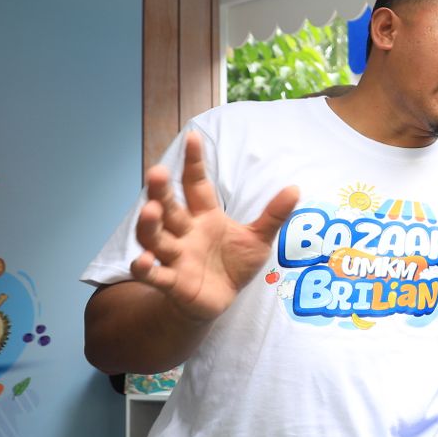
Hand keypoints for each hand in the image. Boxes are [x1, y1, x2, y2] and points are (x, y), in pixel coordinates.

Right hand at [130, 132, 298, 322]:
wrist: (220, 300)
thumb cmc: (234, 264)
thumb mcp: (258, 239)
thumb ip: (273, 215)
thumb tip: (296, 188)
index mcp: (204, 215)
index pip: (196, 184)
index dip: (194, 162)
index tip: (192, 137)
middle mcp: (185, 232)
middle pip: (169, 208)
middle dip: (160, 191)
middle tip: (157, 172)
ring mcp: (175, 256)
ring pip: (155, 237)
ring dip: (149, 225)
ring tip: (150, 210)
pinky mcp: (172, 282)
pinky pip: (155, 275)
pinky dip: (146, 268)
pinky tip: (141, 261)